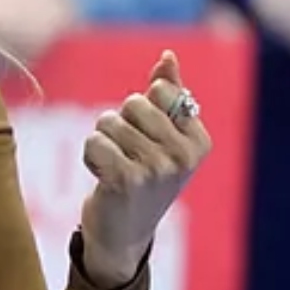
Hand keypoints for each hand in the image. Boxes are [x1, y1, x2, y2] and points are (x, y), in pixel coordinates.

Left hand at [78, 50, 210, 288]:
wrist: (124, 234)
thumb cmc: (144, 178)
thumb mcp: (164, 138)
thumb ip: (169, 94)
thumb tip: (168, 56)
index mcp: (199, 141)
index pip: (160, 90)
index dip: (142, 109)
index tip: (147, 139)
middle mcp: (183, 155)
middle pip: (133, 102)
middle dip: (120, 123)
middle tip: (127, 155)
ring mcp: (156, 169)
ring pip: (108, 121)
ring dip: (103, 140)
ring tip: (115, 167)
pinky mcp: (126, 180)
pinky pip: (94, 141)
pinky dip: (90, 155)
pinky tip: (102, 176)